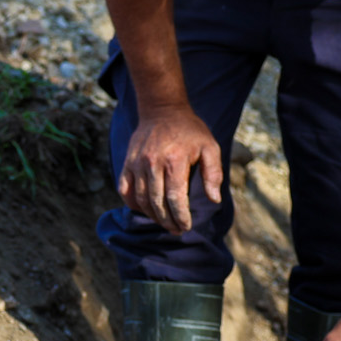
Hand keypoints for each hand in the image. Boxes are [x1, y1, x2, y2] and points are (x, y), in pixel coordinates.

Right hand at [119, 104, 221, 232]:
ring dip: (152, 216)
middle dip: (168, 221)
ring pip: (141, 199)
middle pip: (157, 202)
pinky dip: (133, 204)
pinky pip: (125, 190)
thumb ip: (213, 173)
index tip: (186, 227)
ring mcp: (137, 163)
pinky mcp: (127, 163)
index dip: (181, 217)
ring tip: (164, 223)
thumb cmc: (189, 130)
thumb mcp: (210, 146)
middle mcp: (153, 163)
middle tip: (177, 230)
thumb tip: (214, 199)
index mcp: (175, 160)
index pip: (175, 198)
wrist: (162, 110)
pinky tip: (145, 210)